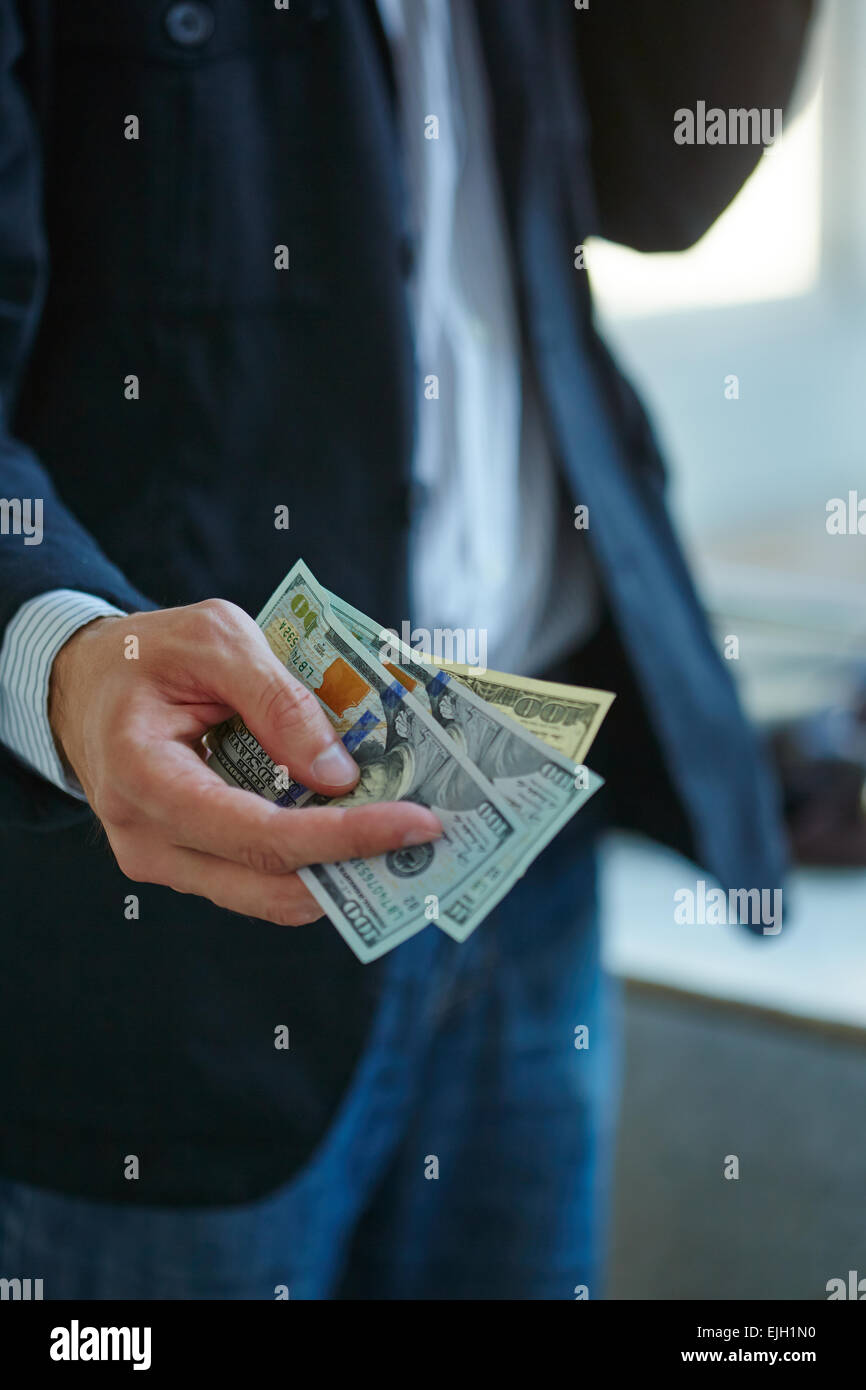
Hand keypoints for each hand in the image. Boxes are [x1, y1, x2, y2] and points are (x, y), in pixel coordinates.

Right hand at [48, 599, 441, 924]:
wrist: (81, 682)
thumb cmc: (146, 653)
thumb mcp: (214, 638)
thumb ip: (276, 698)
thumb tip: (340, 774)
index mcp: (143, 776)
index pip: (259, 833)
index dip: (344, 836)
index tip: (417, 823)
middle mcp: (146, 839)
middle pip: (270, 885)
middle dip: (358, 866)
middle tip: (429, 836)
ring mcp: (161, 860)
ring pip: (268, 896)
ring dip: (340, 872)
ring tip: (404, 834)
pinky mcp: (184, 862)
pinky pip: (256, 879)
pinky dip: (312, 864)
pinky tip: (358, 832)